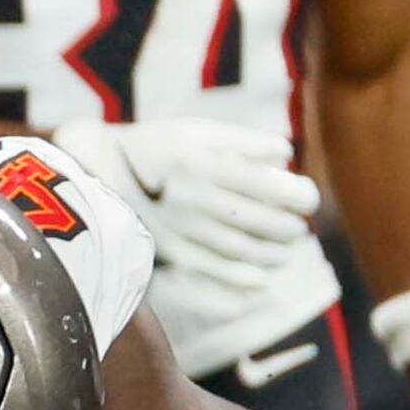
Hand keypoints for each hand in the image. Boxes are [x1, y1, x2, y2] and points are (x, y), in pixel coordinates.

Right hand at [48, 118, 322, 299]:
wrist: (99, 172)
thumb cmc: (158, 146)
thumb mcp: (197, 131)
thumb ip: (243, 141)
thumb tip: (286, 154)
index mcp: (206, 162)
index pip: (267, 184)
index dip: (297, 194)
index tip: (309, 198)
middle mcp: (195, 198)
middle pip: (258, 220)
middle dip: (288, 227)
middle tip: (300, 227)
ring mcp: (183, 228)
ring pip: (240, 248)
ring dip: (271, 253)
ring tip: (286, 250)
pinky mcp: (169, 252)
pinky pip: (214, 271)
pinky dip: (243, 277)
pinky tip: (262, 278)